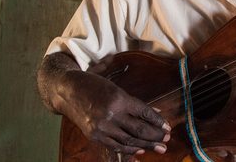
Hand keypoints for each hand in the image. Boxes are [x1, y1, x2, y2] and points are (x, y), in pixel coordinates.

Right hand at [55, 70, 170, 157]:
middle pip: (139, 129)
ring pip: (129, 141)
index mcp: (119, 98)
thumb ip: (135, 102)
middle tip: (167, 141)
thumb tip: (155, 112)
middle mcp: (111, 114)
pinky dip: (129, 150)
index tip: (168, 127)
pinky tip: (140, 151)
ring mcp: (102, 127)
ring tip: (159, 148)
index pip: (144, 112)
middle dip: (156, 136)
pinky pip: (116, 146)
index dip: (158, 121)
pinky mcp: (94, 136)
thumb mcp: (116, 88)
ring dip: (147, 146)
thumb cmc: (94, 85)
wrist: (67, 91)